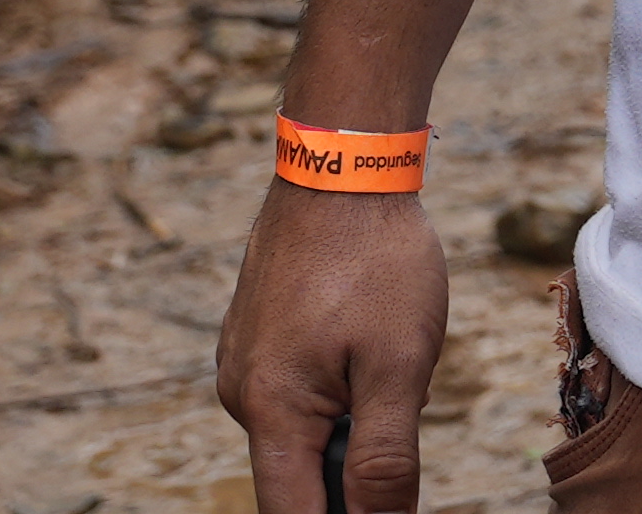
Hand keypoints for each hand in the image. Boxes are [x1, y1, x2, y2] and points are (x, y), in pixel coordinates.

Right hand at [217, 185, 446, 513]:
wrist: (343, 162)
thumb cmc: (376, 258)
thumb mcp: (400, 365)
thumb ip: (386, 458)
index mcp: (270, 410)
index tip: (382, 510)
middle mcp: (241, 392)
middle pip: (299, 477)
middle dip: (355, 464)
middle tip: (400, 400)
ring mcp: (242, 360)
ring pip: (303, 429)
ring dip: (351, 418)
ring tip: (388, 351)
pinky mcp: (254, 335)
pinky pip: (297, 389)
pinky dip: (339, 384)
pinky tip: (368, 336)